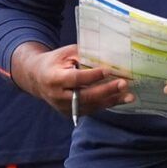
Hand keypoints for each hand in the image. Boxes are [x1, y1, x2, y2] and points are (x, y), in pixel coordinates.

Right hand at [12, 43, 131, 117]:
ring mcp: (64, 108)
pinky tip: (120, 99)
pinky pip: (91, 109)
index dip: (93, 75)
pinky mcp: (70, 113)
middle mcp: (57, 96)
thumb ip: (84, 55)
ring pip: (91, 106)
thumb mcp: (65, 53)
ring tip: (129, 95)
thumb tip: (108, 56)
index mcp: (54, 79)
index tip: (109, 70)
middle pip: (86, 96)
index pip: (76, 79)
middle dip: (107, 90)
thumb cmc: (55, 62)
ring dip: (112, 100)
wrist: (37, 78)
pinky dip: (106, 104)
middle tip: (124, 84)